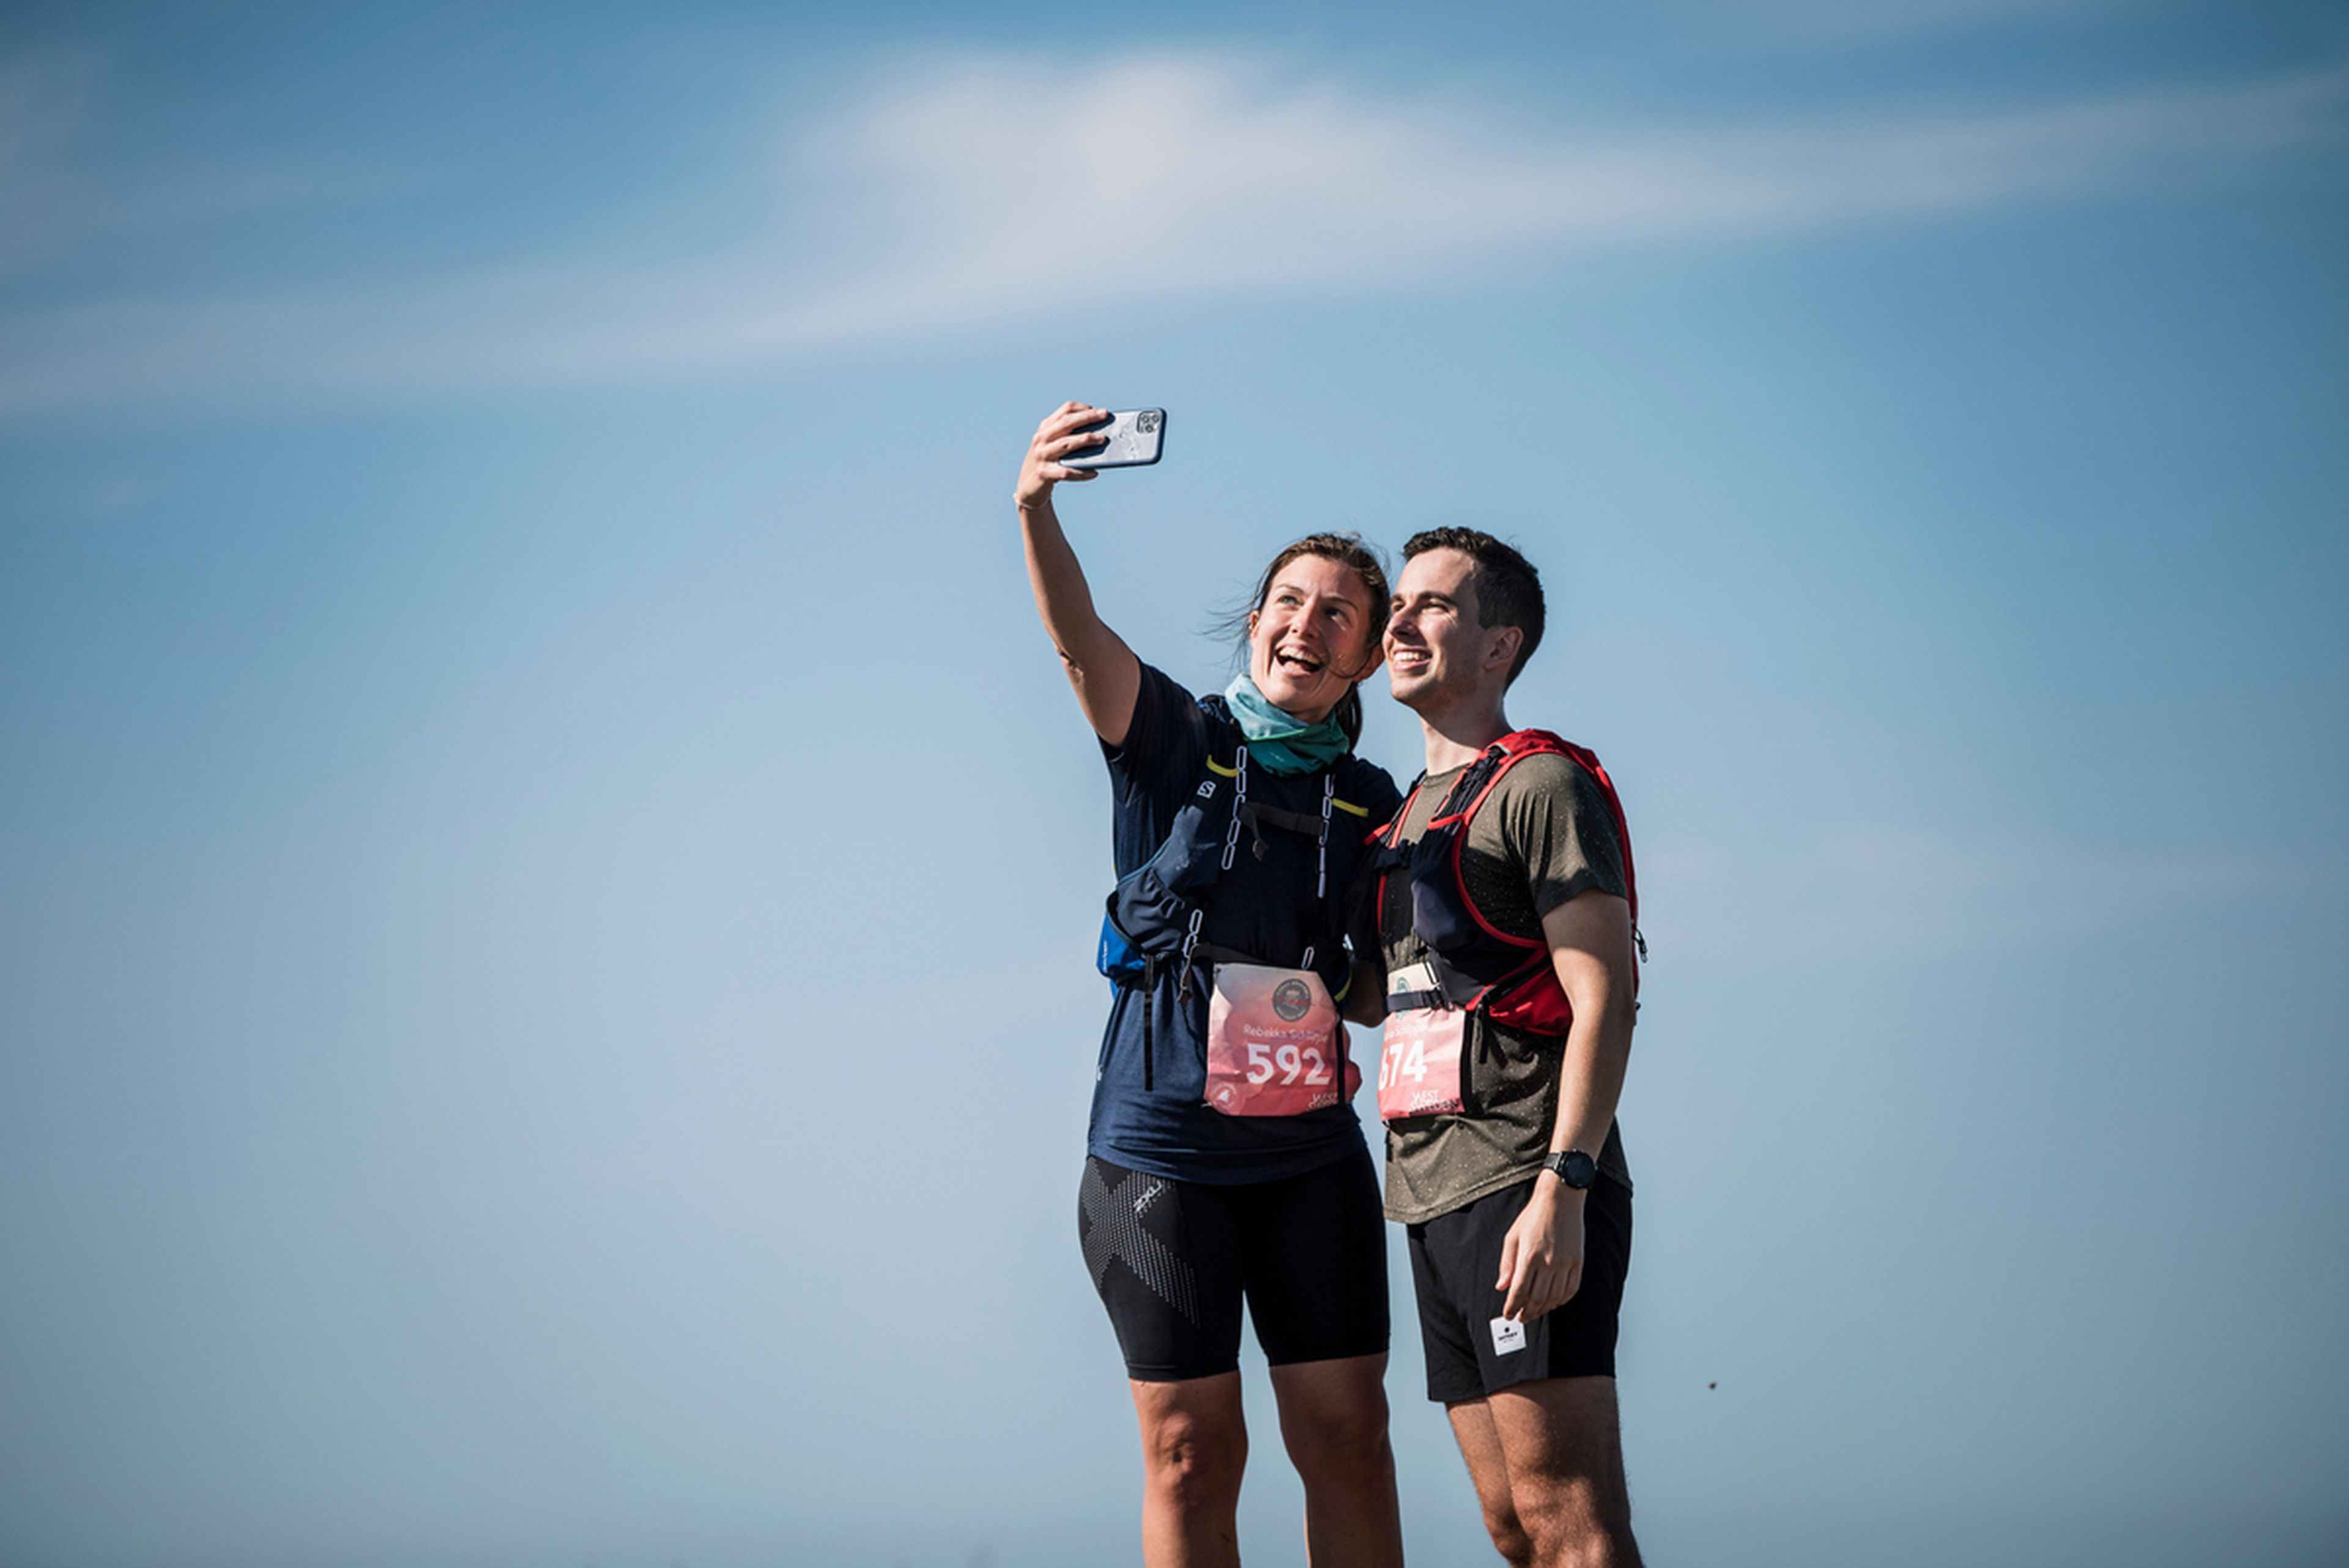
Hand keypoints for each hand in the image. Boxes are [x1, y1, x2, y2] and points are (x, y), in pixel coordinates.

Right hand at [1016, 401, 1108, 507]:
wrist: (1028, 486)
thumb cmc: (1049, 462)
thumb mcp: (1053, 444)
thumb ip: (1070, 436)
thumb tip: (1099, 433)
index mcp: (1045, 427)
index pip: (1065, 410)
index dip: (1083, 408)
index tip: (1099, 411)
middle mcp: (1041, 438)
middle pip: (1066, 423)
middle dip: (1087, 417)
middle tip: (1105, 416)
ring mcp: (1041, 455)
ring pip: (1066, 443)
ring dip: (1085, 439)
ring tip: (1102, 439)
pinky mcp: (1044, 472)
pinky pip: (1066, 471)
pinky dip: (1082, 472)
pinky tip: (1093, 472)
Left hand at [1496, 1175, 1585, 1322]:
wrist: (1560, 1200)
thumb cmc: (1534, 1217)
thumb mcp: (1512, 1237)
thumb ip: (1507, 1264)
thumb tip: (1502, 1286)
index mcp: (1529, 1256)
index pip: (1519, 1292)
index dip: (1512, 1307)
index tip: (1508, 1314)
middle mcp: (1548, 1263)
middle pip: (1536, 1299)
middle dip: (1526, 1312)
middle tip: (1521, 1317)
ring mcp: (1565, 1264)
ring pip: (1554, 1298)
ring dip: (1543, 1309)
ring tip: (1534, 1312)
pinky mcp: (1577, 1263)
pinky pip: (1570, 1290)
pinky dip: (1561, 1301)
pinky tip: (1553, 1302)